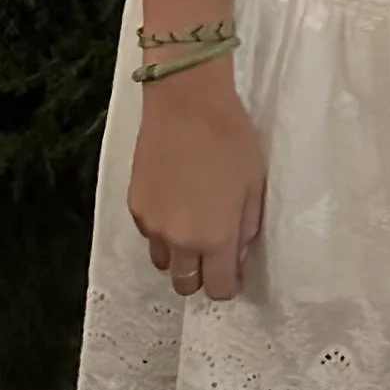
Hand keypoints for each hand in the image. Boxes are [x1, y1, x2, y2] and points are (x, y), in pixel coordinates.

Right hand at [128, 65, 267, 301]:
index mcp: (214, 237)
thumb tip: (236, 253)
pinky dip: (161, 229)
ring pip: (164, 262)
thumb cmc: (231, 138)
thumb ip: (247, 227)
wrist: (186, 101)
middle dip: (200, 275)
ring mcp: (152, 225)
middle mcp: (179, 240)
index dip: (228, 284)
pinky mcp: (134, 205)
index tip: (232, 271)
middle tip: (212, 250)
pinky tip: (174, 199)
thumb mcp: (255, 184)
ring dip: (179, 254)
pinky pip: (149, 234)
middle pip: (185, 285)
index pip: (218, 288)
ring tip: (191, 223)